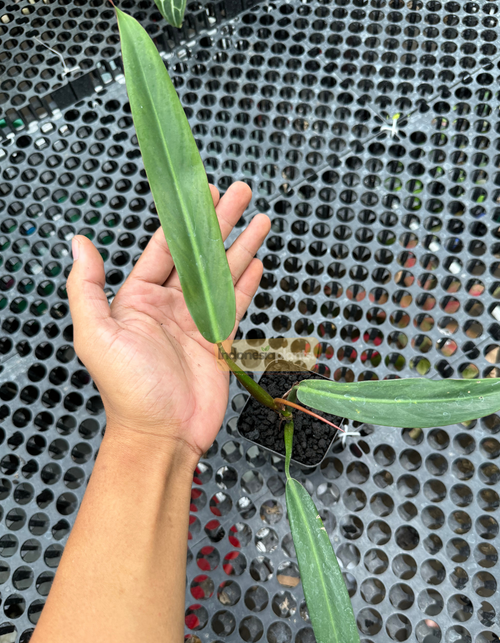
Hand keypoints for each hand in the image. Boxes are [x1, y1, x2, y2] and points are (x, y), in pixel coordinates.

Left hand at [66, 182, 269, 458]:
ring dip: (242, 245)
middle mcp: (168, 305)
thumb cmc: (127, 390)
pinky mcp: (218, 340)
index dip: (184, 219)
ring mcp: (196, 322)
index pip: (165, 248)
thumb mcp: (96, 335)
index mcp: (138, 299)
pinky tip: (258, 261)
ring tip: (261, 220)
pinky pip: (236, 304)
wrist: (162, 434)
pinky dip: (248, 282)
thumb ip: (86, 287)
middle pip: (199, 254)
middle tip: (240, 193)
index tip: (201, 193)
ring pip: (223, 274)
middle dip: (221, 222)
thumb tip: (78, 242)